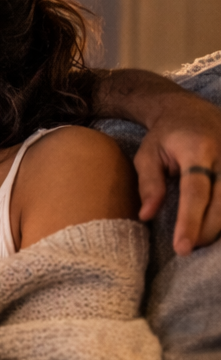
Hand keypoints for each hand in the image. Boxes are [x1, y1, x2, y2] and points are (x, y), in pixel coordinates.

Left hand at [130, 88, 220, 253]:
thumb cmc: (165, 136)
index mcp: (198, 150)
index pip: (196, 192)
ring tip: (200, 240)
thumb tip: (146, 216)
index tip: (182, 247)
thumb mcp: (147, 155)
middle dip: (207, 230)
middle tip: (187, 249)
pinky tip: (215, 226)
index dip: (190, 221)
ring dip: (219, 225)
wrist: (190, 110)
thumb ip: (149, 185)